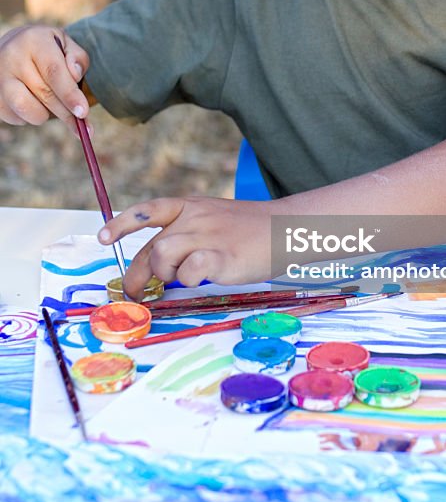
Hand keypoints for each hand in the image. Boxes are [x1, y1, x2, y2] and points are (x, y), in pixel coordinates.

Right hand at [0, 25, 89, 131]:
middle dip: (66, 112)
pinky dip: (29, 117)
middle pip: (43, 93)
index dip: (69, 94)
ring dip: (45, 114)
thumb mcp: (66, 45)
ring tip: (50, 104)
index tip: (83, 112)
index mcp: (33, 40)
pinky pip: (15, 117)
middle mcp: (12, 56)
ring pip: (26, 108)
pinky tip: (33, 103)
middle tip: (82, 125)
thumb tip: (75, 74)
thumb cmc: (46, 49)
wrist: (13, 48)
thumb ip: (77, 58)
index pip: (54, 72)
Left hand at [98, 196, 274, 298]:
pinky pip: (189, 270)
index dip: (121, 224)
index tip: (102, 238)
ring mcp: (207, 236)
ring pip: (161, 255)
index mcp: (190, 206)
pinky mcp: (222, 257)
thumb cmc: (248, 230)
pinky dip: (188, 280)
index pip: (147, 211)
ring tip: (181, 279)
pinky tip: (202, 278)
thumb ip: (185, 234)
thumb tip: (156, 264)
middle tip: (135, 294)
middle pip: (150, 247)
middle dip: (136, 276)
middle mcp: (194, 218)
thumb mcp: (212, 219)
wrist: (286, 228)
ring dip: (164, 273)